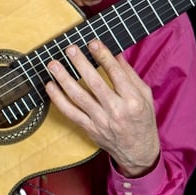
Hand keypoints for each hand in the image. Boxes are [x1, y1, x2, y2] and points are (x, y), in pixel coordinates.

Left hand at [45, 40, 159, 176]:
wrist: (138, 152)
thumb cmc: (143, 121)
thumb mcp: (145, 96)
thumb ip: (130, 75)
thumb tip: (116, 54)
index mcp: (133, 100)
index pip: (116, 73)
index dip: (103, 56)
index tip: (93, 42)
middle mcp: (116, 110)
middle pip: (94, 83)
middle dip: (80, 64)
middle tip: (70, 49)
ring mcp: (101, 121)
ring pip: (78, 97)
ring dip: (64, 79)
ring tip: (54, 64)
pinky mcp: (89, 128)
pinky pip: (70, 112)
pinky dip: (58, 99)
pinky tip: (51, 86)